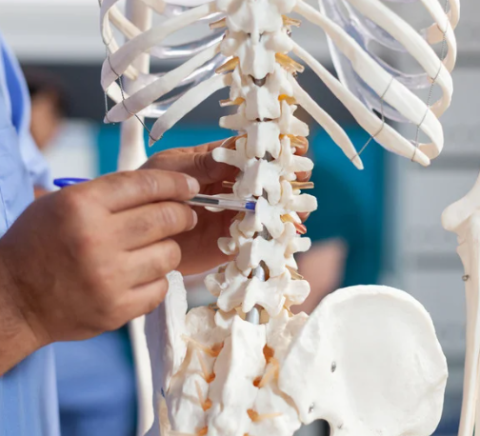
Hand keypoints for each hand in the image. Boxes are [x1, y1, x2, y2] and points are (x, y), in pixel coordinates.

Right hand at [0, 170, 197, 372]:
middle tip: (186, 216)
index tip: (191, 186)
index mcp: (82, 205)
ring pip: (170, 254)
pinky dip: (157, 279)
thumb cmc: (39, 245)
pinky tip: (142, 275)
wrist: (12, 299)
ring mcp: (108, 277)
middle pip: (166, 218)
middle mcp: (96, 239)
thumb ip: (111, 194)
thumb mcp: (63, 204)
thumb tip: (164, 190)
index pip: (146, 184)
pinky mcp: (116, 309)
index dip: (176, 183)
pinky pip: (161, 287)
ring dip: (169, 249)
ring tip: (156, 249)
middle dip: (184, 214)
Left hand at [141, 138, 311, 274]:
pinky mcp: (227, 242)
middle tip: (301, 180)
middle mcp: (227, 189)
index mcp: (215, 164)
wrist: (134, 232)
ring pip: (262, 210)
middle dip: (283, 181)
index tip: (293, 148)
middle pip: (262, 182)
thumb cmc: (148, 190)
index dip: (270, 150)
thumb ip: (201, 164)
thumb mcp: (172, 169)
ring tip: (298, 211)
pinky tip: (285, 235)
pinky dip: (269, 236)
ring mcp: (229, 216)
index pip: (248, 153)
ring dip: (281, 210)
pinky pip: (251, 238)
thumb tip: (232, 156)